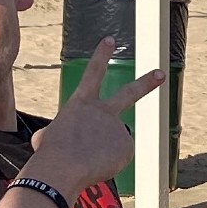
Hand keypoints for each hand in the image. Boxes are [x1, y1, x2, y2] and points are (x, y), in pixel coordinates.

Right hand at [28, 36, 165, 194]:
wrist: (63, 166)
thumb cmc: (50, 154)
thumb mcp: (46, 138)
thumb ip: (56, 135)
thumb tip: (52, 142)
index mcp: (81, 103)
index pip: (92, 73)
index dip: (101, 55)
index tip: (110, 40)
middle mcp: (103, 110)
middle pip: (129, 93)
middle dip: (146, 83)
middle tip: (160, 74)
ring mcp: (118, 126)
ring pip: (113, 145)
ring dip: (102, 155)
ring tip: (87, 162)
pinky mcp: (127, 144)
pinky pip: (120, 159)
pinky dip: (110, 166)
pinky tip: (98, 167)